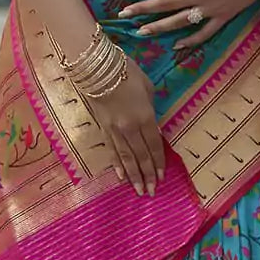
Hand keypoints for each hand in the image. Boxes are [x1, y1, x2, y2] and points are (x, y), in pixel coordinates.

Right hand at [88, 60, 164, 196]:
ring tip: (138, 190)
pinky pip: (112, 150)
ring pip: (126, 158)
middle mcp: (131, 128)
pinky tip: (121, 176)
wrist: (97, 67)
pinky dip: (117, 164)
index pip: (154, 145)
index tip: (161, 178)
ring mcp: (115, 130)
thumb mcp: (148, 88)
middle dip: (147, 175)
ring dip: (133, 175)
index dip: (158, 163)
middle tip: (151, 192)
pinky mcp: (103, 128)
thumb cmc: (127, 72)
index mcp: (146, 117)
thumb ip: (151, 110)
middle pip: (141, 156)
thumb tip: (153, 125)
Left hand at [117, 0, 259, 48]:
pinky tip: (176, 45)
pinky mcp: (223, 18)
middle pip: (167, 4)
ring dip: (160, 27)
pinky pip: (204, 33)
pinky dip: (191, 40)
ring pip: (181, 22)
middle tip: (123, 15)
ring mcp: (212, 9)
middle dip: (143, 9)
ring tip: (142, 32)